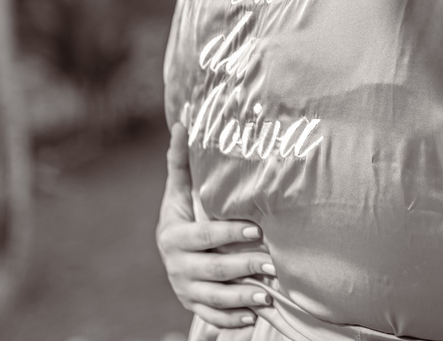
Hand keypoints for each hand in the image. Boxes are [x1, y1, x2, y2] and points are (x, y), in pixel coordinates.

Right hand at [157, 122, 275, 327]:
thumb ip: (181, 162)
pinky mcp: (193, 305)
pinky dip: (232, 320)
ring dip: (242, 298)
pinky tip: (253, 316)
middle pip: (213, 269)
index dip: (229, 233)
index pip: (204, 236)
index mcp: (174, 235)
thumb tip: (183, 123)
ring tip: (268, 294)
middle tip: (273, 264)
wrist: (170, 250)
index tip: (257, 229)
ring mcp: (184, 288)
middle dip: (244, 267)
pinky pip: (212, 317)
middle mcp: (176, 265)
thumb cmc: (183, 213)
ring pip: (214, 297)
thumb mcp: (178, 190)